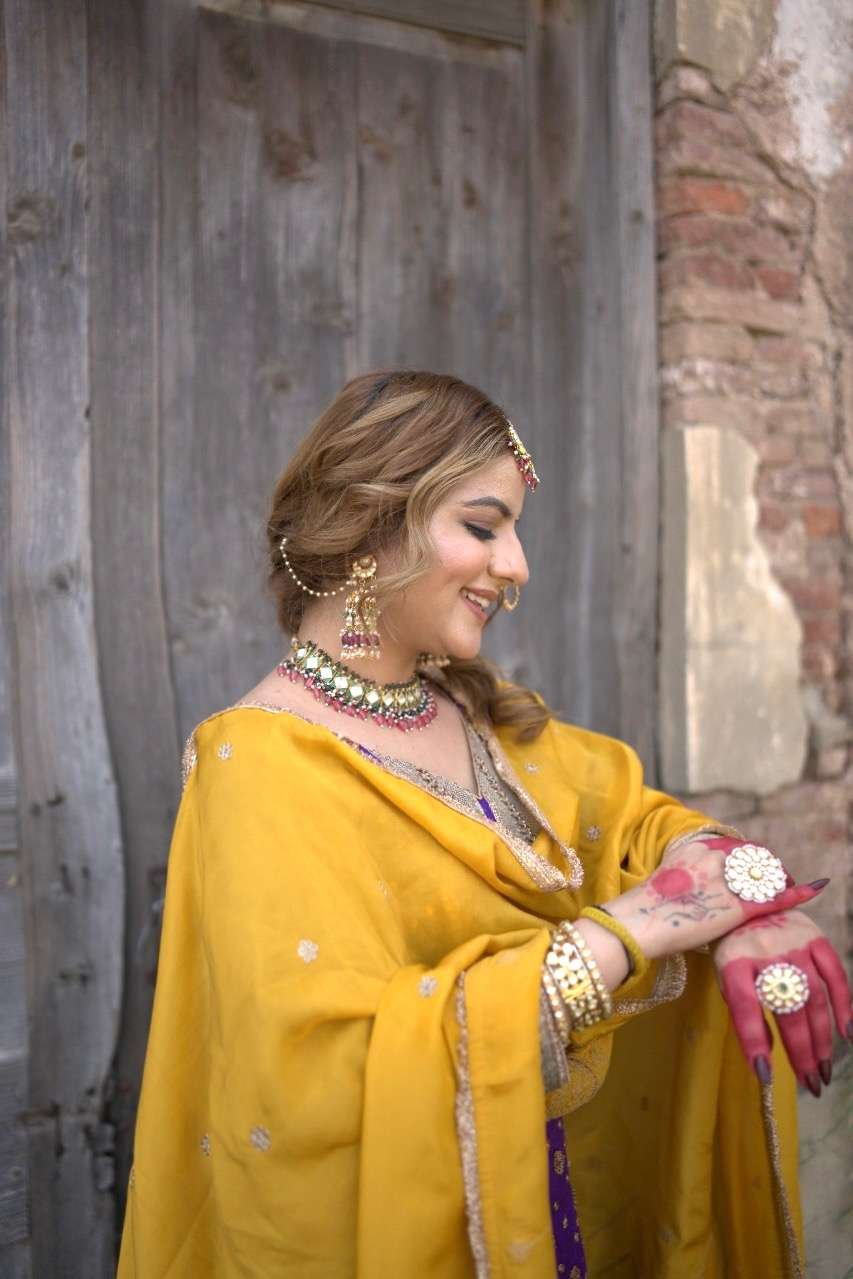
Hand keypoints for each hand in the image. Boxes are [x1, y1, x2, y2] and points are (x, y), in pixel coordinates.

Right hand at [604, 835, 826, 960]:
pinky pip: (773, 898)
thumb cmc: (646, 911)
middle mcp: (714, 859)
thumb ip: (690, 875)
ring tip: (790, 889)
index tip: (760, 867)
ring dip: (781, 882)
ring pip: (767, 877)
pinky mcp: (736, 908)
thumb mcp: (668, 878)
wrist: (636, 925)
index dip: (754, 858)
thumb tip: (702, 885)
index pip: (736, 847)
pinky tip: (810, 891)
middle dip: (771, 869)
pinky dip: (794, 894)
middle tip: (781, 879)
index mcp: (695, 849)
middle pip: (755, 859)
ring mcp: (726, 882)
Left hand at [715, 910, 852, 1093]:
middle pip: (786, 1009)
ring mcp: (793, 943)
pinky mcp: (815, 937)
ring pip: (813, 998)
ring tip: (824, 1070)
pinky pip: (835, 974)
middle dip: (800, 1050)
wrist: (748, 898)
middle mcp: (764, 951)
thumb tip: (766, 1057)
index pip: (743, 1006)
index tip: (765, 1074)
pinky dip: (844, 1004)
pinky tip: (847, 1033)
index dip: (754, 1040)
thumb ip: (744, 1013)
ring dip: (822, 1038)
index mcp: (734, 963)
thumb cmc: (735, 948)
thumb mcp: (727, 978)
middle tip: (811, 1083)